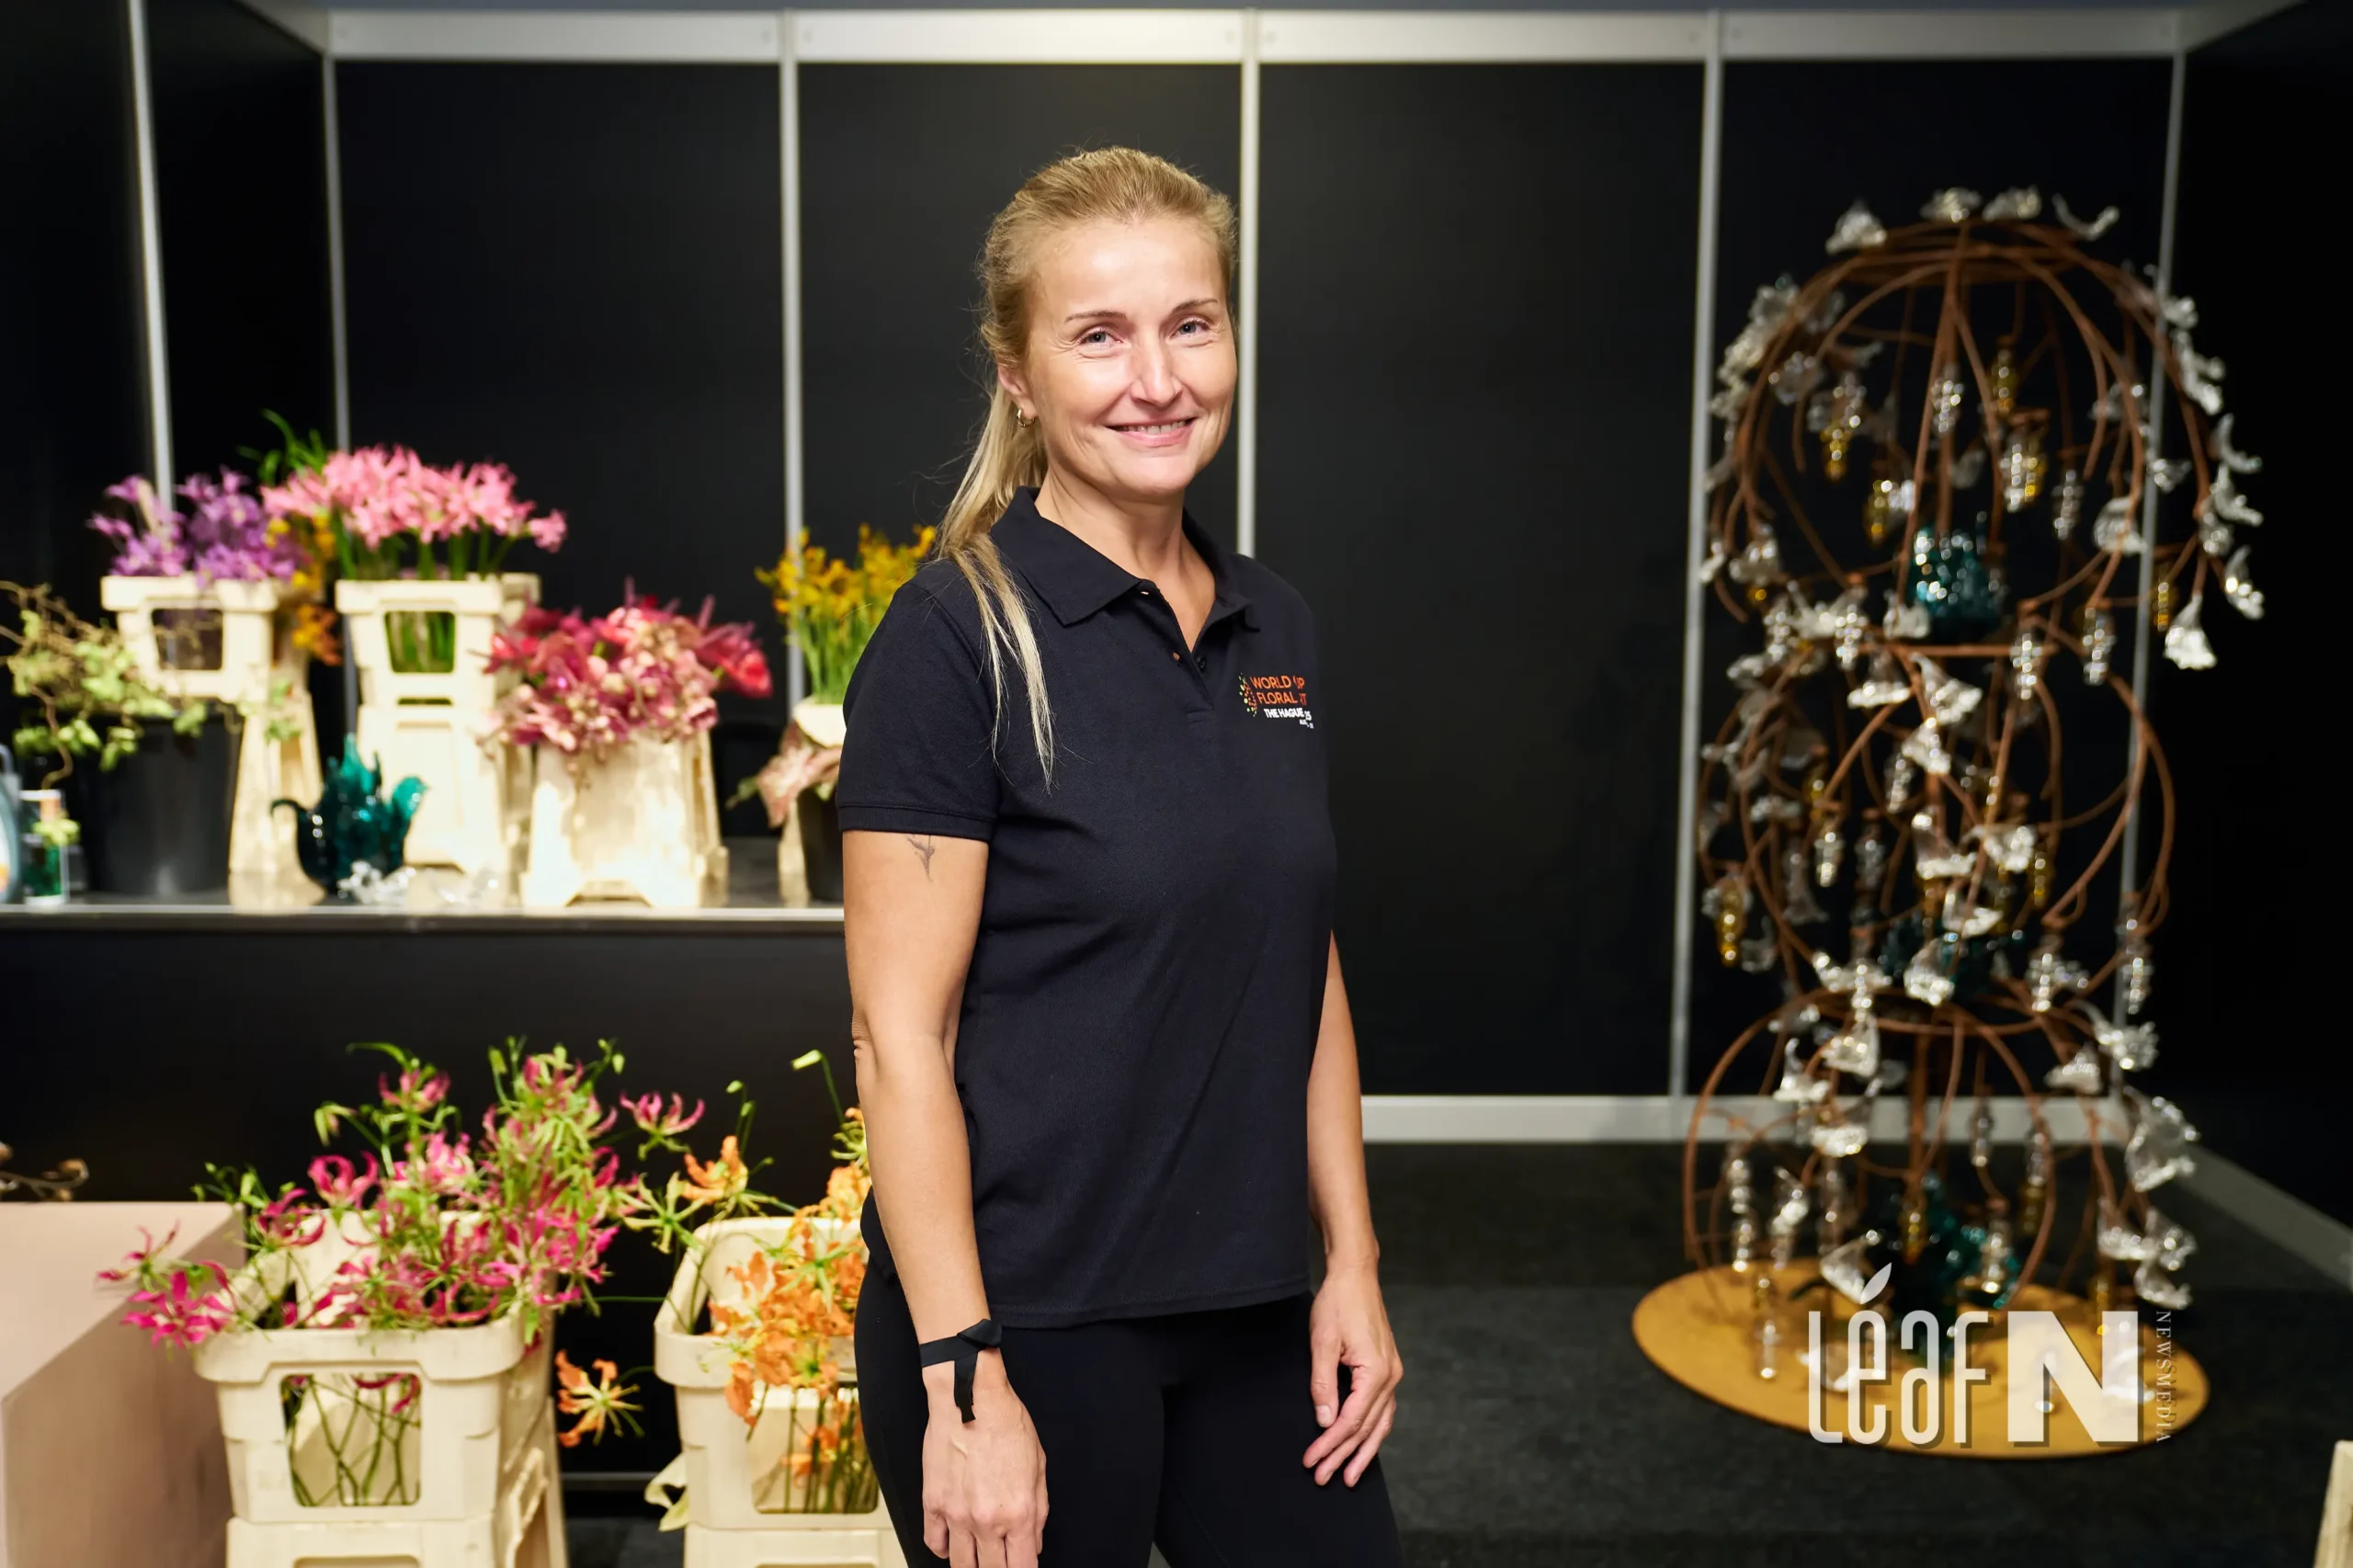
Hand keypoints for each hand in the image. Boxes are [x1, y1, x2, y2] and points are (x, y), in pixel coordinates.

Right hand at [922, 1349, 1048, 1567]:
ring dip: (972, 1565)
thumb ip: (1038, 1511)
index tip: (1023, 1566)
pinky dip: (944, 1549)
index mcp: (1019, 1513)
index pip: (1023, 1567)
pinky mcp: (933, 1503)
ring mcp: (956, 1515)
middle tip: (1001, 1559)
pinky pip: (934, 1542)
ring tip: (978, 1557)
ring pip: (961, 1565)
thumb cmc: (1007, 1424)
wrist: (971, 1398)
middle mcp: (986, 1521)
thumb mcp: (1039, 1466)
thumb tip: (1034, 1541)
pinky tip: (953, 1543)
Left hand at [1302, 1260, 1402, 1486]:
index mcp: (1376, 1372)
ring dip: (1364, 1451)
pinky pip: (1383, 1409)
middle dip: (1344, 1455)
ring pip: (1380, 1423)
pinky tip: (1365, 1444)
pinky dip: (1373, 1430)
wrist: (1356, 1276)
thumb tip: (1324, 1421)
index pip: (1350, 1420)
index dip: (1330, 1444)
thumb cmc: (1338, 1304)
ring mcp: (1393, 1373)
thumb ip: (1322, 1385)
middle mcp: (1391, 1377)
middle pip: (1366, 1427)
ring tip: (1351, 1476)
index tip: (1312, 1460)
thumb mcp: (1321, 1342)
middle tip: (1325, 1478)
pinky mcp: (1388, 1368)